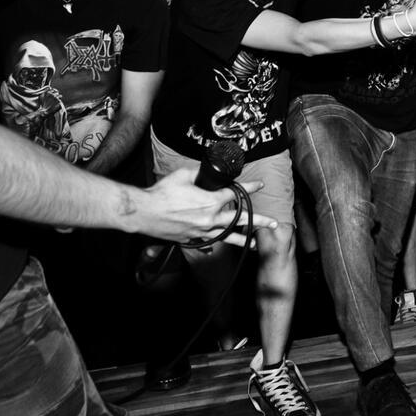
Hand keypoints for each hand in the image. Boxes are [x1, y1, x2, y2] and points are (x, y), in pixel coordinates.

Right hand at [137, 167, 275, 246]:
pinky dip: (215, 242)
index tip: (260, 186)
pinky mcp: (190, 239)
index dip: (249, 188)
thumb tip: (206, 171)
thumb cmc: (161, 193)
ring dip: (243, 239)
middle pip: (239, 220)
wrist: (143, 212)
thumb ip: (199, 172)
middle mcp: (209, 219)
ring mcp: (200, 231)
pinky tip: (221, 244)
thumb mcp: (183, 174)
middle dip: (258, 221)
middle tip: (273, 223)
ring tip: (256, 244)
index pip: (236, 194)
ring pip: (227, 236)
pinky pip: (207, 241)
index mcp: (210, 202)